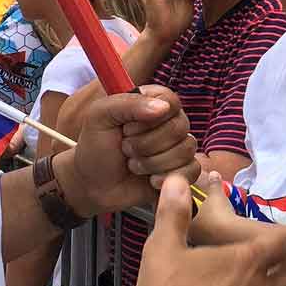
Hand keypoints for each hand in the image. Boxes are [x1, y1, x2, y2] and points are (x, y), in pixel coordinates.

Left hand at [55, 83, 195, 211]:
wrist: (93, 185)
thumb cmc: (96, 147)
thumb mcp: (100, 116)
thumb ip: (128, 104)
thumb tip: (163, 107)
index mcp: (152, 102)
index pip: (170, 100)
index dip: (149, 117)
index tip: (127, 127)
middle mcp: (168, 121)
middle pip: (179, 127)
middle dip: (146, 144)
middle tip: (125, 148)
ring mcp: (177, 146)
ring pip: (185, 150)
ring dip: (152, 162)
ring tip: (133, 164)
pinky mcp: (182, 170)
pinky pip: (192, 170)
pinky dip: (166, 177)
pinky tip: (150, 179)